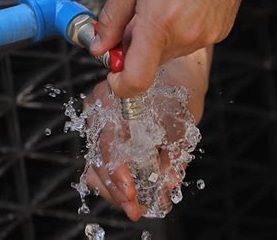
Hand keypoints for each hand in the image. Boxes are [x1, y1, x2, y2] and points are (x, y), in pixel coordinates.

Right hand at [85, 47, 211, 220]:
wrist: (175, 68)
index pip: (108, 145)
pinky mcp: (100, 124)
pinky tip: (124, 187)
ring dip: (111, 186)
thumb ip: (174, 153)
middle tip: (134, 209)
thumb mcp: (182, 121)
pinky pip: (97, 155)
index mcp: (116, 102)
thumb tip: (169, 184)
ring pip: (94, 160)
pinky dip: (110, 174)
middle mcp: (99, 108)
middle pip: (96, 158)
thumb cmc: (179, 89)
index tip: (132, 196)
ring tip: (131, 203)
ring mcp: (96, 116)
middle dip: (114, 189)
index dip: (118, 175)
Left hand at [91, 0, 250, 97]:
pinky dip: (177, 33)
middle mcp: (186, 34)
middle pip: (150, 63)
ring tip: (160, 7)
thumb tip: (101, 45)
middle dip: (136, 48)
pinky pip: (188, 42)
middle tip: (133, 22)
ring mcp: (206, 35)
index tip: (113, 76)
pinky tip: (178, 7)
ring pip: (169, 52)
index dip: (120, 85)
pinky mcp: (219, 31)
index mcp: (160, 21)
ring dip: (157, 39)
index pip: (136, 79)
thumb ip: (112, 18)